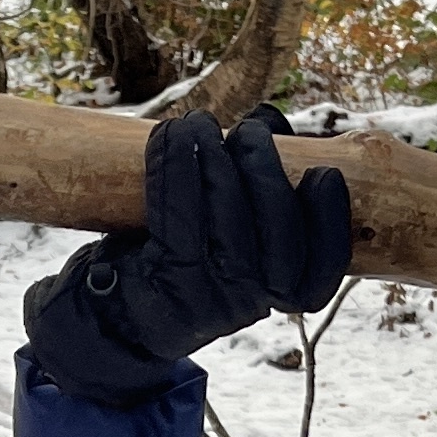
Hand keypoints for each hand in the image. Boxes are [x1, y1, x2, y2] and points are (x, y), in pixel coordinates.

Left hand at [22, 107, 353, 404]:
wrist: (107, 315)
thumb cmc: (176, 258)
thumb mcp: (226, 234)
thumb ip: (255, 190)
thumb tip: (269, 121)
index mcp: (276, 297)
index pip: (320, 271)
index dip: (330, 221)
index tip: (324, 174)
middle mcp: (248, 305)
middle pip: (280, 241)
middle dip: (268, 174)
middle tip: (250, 131)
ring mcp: (207, 301)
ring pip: (229, 225)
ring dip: (217, 160)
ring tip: (202, 123)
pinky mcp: (164, 284)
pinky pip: (176, 218)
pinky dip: (175, 165)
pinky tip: (172, 134)